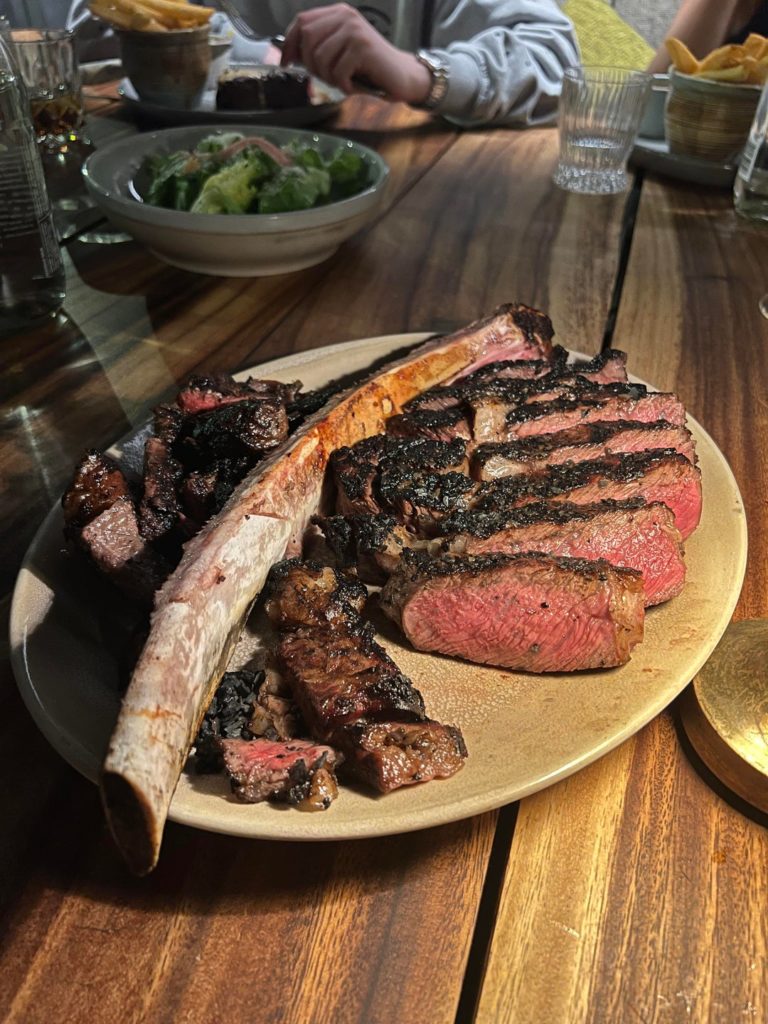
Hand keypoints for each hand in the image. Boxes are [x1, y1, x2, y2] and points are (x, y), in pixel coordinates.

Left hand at [281, 3, 431, 103]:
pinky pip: (337, 72)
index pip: (302, 21)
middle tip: (325, 77)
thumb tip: (288, 54)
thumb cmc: (368, 68)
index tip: (285, 63)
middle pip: (307, 38)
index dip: (289, 43)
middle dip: (310, 64)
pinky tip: (353, 85)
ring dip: (327, 77)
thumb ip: (318, 46)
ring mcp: (354, 30)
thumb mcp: (339, 52)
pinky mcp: (362, 47)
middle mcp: (345, 16)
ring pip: (319, 57)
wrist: (401, 75)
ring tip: (342, 81)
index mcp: (338, 13)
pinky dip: (342, 85)